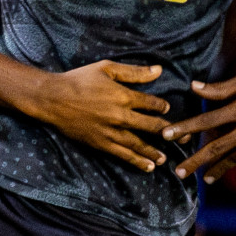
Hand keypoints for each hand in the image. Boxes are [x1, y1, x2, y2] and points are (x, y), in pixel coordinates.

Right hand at [26, 62, 172, 172]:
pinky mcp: (101, 143)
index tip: (166, 109)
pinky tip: (148, 167)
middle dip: (168, 132)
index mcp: (123, 95)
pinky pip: (123, 155)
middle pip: (151, 127)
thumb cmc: (79, 79)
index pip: (151, 104)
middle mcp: (120, 116)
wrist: (53, 98)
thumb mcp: (106, 68)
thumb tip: (159, 70)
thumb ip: (134, 72)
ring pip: (139, 144)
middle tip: (182, 137)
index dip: (162, 107)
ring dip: (154, 151)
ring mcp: (111, 132)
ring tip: (165, 158)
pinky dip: (137, 161)